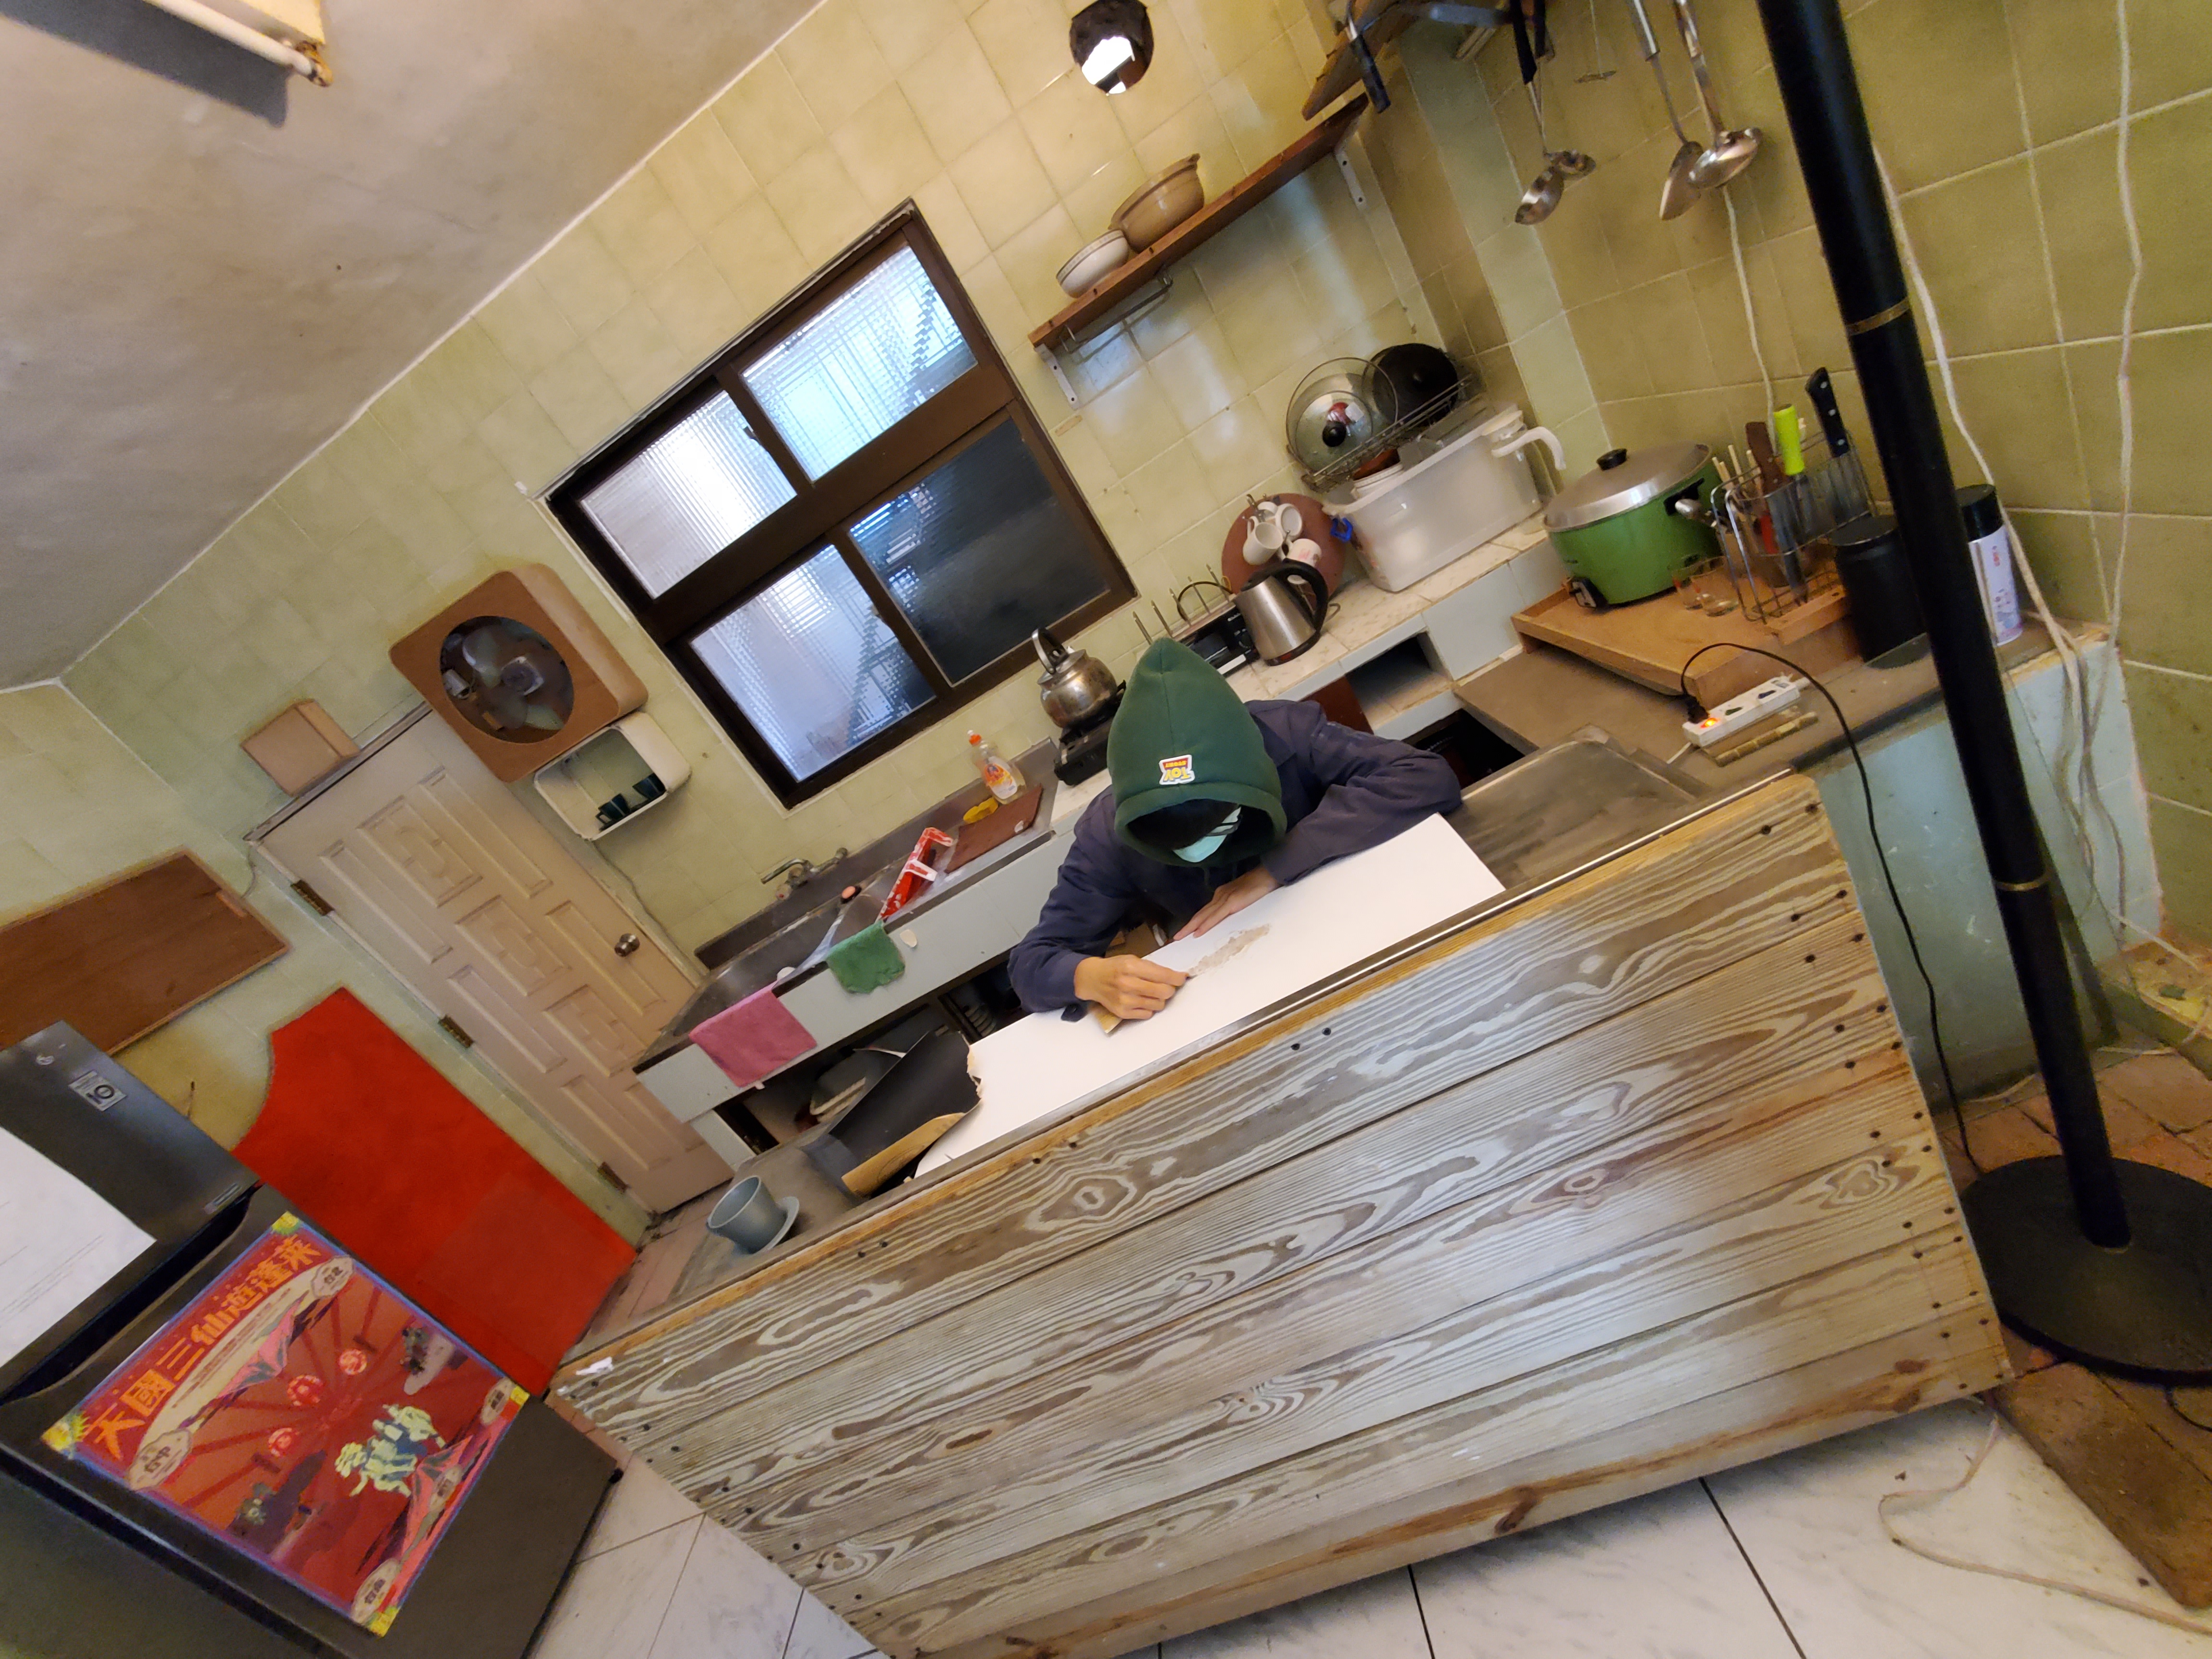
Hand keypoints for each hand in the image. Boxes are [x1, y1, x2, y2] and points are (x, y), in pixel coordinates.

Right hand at [1073, 955, 1187, 1021]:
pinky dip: (1148, 1007)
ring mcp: (1125, 1001)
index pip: (1164, 976)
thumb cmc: (1115, 968)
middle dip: (1169, 989)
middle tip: (1166, 986)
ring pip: (1159, 1004)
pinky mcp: (1123, 1013)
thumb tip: (1175, 977)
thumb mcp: (1132, 960)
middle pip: (1164, 992)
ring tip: (1150, 993)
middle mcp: (1128, 984)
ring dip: (1159, 999)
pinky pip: (1148, 1013)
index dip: (1177, 978)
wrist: (1092, 979)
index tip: (1182, 978)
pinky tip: (1141, 1000)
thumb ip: (1152, 968)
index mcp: (1131, 967)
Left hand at [1175, 867, 1279, 940]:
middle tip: (1175, 938)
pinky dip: (1205, 925)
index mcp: (1221, 895)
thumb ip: (1233, 907)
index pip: (1205, 911)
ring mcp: (1224, 898)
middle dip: (1187, 927)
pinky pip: (1216, 916)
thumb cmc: (1258, 886)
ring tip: (1180, 937)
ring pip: (1204, 916)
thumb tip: (1226, 919)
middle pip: (1200, 914)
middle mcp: (1219, 896)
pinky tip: (1198, 932)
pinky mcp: (1231, 902)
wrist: (1268, 874)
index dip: (1194, 922)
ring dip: (1191, 927)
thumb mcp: (1242, 898)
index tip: (1185, 931)